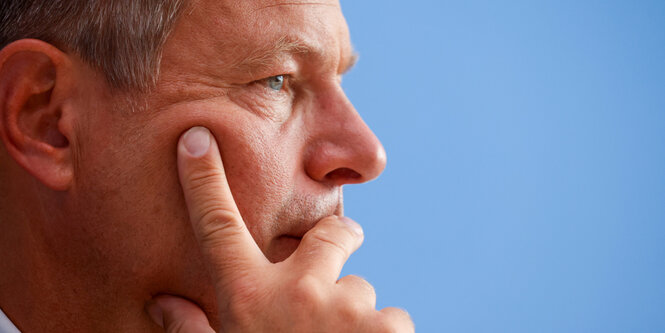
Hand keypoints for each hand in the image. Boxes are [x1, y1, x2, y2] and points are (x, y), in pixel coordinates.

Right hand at [146, 126, 413, 331]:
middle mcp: (294, 292)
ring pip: (360, 291)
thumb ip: (196, 330)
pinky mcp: (388, 323)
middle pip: (328, 235)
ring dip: (355, 316)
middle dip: (340, 240)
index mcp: (246, 300)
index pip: (217, 227)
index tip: (197, 139)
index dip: (203, 181)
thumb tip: (160, 304)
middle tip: (344, 247)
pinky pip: (389, 317)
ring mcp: (344, 306)